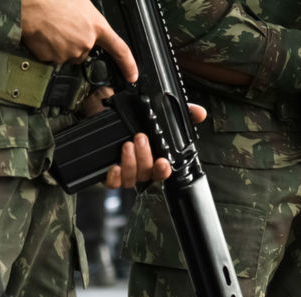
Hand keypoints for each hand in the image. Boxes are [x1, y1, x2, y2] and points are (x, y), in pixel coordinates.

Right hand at [22, 0, 137, 83]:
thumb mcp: (80, 3)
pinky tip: (44, 36)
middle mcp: (85, 42)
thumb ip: (88, 19)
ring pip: (68, 56)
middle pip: (84, 52)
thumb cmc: (52, 0)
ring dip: (60, 47)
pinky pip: (53, 59)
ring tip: (51, 29)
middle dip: (75, 43)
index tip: (132, 76)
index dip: (128, 64)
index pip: (119, 49)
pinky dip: (48, 50)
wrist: (31, 6)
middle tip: (63, 28)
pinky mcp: (55, 60)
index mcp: (95, 26)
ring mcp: (70, 53)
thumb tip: (86, 24)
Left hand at [80, 89, 204, 186]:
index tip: (163, 162)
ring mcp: (124, 171)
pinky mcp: (108, 173)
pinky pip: (113, 183)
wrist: (101, 111)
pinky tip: (114, 166)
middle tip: (140, 138)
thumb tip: (199, 113)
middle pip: (146, 174)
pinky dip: (114, 177)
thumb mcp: (156, 109)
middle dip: (145, 157)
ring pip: (131, 178)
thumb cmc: (130, 116)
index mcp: (153, 157)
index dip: (163, 170)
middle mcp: (140, 167)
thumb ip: (181, 111)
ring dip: (131, 163)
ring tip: (127, 144)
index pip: (162, 171)